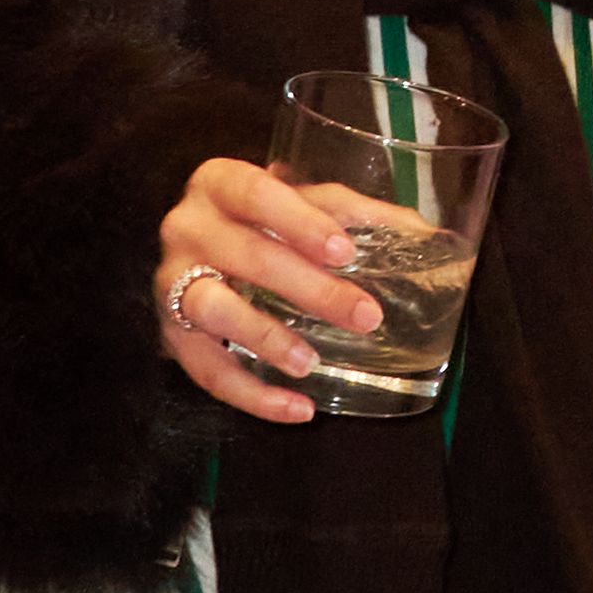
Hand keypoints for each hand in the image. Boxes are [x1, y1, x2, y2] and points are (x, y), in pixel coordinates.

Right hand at [157, 147, 385, 415]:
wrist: (198, 255)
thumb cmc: (260, 221)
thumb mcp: (299, 204)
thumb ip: (350, 212)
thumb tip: (422, 232)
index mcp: (219, 183)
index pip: (255, 192)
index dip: (299, 222)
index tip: (345, 251)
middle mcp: (187, 227)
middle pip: (246, 255)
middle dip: (309, 288)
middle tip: (365, 316)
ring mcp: (171, 281)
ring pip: (212, 307)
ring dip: (264, 336)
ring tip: (310, 362)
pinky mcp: (172, 333)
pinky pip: (207, 370)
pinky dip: (253, 396)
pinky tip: (299, 408)